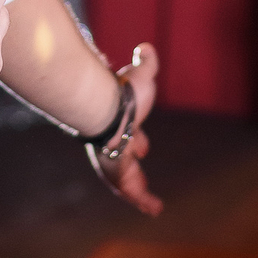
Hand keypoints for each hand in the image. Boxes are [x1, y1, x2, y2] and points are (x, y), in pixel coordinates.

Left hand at [98, 41, 162, 216]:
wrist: (103, 107)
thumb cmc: (123, 93)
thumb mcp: (141, 76)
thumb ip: (145, 63)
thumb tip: (145, 47)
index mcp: (118, 123)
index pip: (128, 135)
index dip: (137, 140)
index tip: (144, 148)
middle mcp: (112, 143)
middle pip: (123, 159)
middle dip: (132, 165)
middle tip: (140, 179)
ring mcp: (112, 159)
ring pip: (124, 178)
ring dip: (136, 190)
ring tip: (150, 204)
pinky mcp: (118, 172)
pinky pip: (130, 190)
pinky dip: (142, 199)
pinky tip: (154, 209)